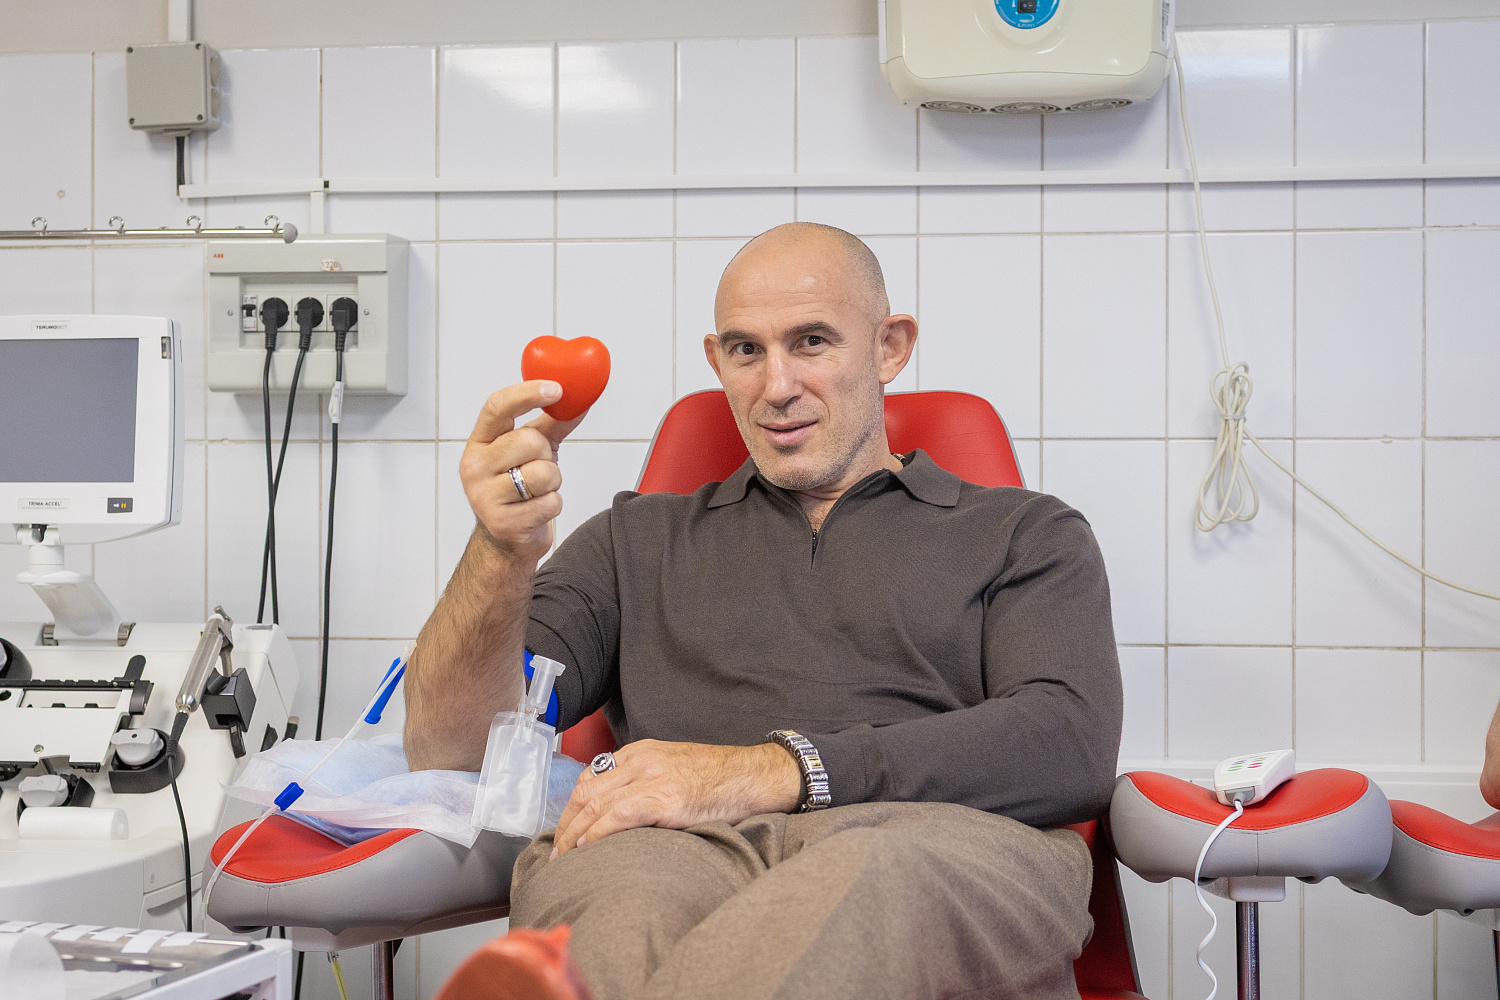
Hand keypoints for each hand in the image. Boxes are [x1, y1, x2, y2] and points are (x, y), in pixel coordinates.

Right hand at [459, 381, 588, 563]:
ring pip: (543, 473)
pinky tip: (536, 510)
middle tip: (537, 467)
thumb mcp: (531, 452)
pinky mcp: (503, 523)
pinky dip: (552, 506)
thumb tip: (578, 400)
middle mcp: (475, 467)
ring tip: (537, 492)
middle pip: (528, 440)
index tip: (557, 389)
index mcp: (480, 443)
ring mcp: (485, 496)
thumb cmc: (518, 490)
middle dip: (546, 455)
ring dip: (552, 483)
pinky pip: (549, 502)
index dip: (528, 394)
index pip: (497, 407)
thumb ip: (551, 424)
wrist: (507, 540)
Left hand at [551, 740, 801, 856]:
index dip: (572, 806)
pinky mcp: (664, 799)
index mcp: (642, 752)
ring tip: (565, 858)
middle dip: (566, 823)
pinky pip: (618, 816)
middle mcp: (641, 760)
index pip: (591, 776)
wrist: (753, 775)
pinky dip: (597, 833)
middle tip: (557, 850)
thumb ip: (647, 782)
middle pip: (586, 790)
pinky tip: (588, 848)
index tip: (566, 830)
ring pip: (596, 803)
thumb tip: (620, 814)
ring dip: (574, 834)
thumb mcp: (676, 769)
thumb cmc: (719, 780)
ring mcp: (652, 778)